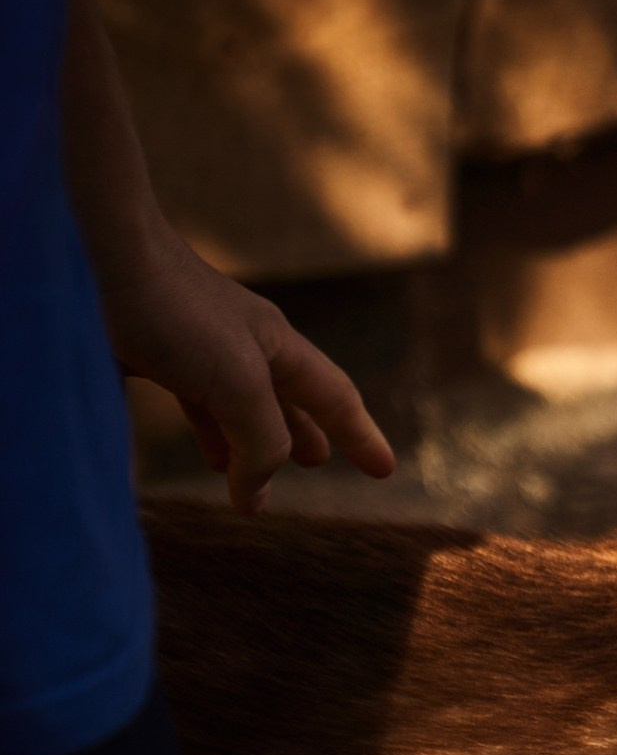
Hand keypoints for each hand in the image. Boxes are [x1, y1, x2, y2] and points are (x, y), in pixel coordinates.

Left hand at [95, 225, 395, 513]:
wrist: (94, 259)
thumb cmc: (174, 312)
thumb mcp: (237, 383)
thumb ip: (262, 440)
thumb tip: (259, 495)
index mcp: (278, 345)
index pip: (335, 398)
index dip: (361, 436)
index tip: (384, 470)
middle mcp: (245, 345)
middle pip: (293, 399)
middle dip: (312, 434)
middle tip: (328, 465)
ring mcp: (198, 350)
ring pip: (242, 407)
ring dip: (256, 444)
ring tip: (260, 476)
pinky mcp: (153, 356)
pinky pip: (196, 405)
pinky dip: (210, 435)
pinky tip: (207, 453)